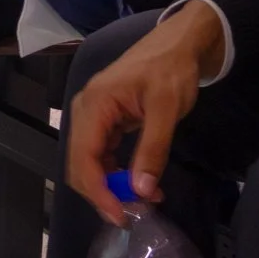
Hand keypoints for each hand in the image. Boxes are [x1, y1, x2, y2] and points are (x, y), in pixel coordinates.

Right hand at [65, 3, 225, 225]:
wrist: (178, 43)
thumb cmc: (171, 69)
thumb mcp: (167, 108)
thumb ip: (153, 149)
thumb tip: (141, 190)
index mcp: (95, 104)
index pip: (83, 158)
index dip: (98, 192)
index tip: (120, 214)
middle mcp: (85, 111)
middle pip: (79, 165)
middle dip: (102, 194)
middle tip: (132, 214)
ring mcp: (93, 116)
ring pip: (89, 163)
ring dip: (110, 187)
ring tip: (142, 201)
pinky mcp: (104, 121)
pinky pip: (101, 155)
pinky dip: (116, 174)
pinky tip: (139, 184)